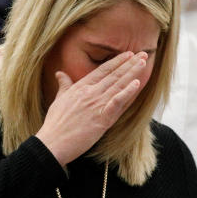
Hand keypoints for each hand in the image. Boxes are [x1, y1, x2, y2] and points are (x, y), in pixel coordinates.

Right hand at [35, 51, 146, 165]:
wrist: (52, 142)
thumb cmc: (55, 124)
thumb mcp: (58, 100)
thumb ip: (64, 85)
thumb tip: (59, 73)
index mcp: (80, 87)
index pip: (102, 70)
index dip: (116, 61)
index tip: (128, 54)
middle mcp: (90, 93)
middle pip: (114, 75)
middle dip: (129, 64)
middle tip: (143, 54)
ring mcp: (96, 105)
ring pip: (118, 85)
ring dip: (132, 73)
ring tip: (144, 62)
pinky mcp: (102, 119)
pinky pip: (117, 102)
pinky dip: (127, 92)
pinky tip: (136, 83)